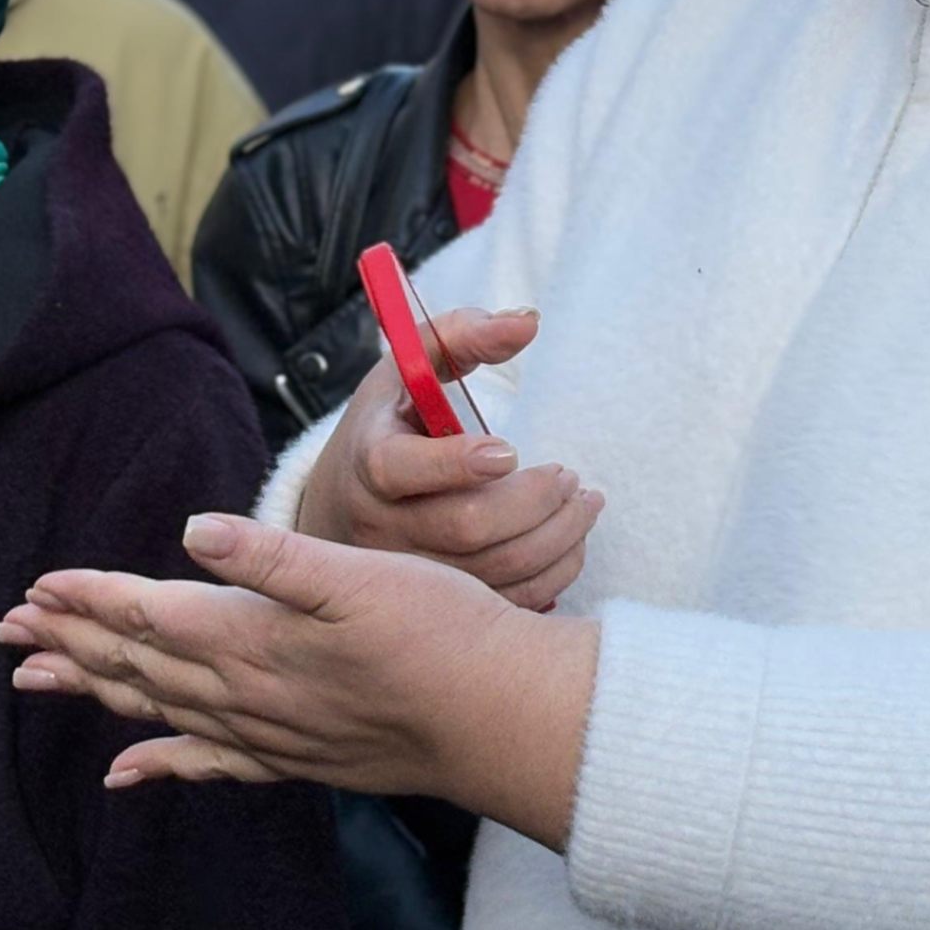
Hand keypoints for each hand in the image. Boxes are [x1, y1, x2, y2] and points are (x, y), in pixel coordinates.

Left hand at [0, 512, 598, 848]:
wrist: (500, 718)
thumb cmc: (444, 633)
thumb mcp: (361, 575)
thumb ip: (272, 558)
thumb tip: (193, 532)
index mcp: (257, 639)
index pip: (152, 614)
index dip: (93, 598)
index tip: (38, 586)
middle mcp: (248, 694)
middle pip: (139, 666)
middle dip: (72, 642)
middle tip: (10, 629)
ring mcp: (269, 733)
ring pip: (159, 711)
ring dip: (97, 690)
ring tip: (39, 680)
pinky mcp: (296, 758)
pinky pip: (207, 763)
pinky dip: (160, 764)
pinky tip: (126, 774)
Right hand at [296, 304, 602, 610]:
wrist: (345, 504)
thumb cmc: (391, 424)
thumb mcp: (408, 370)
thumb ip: (461, 336)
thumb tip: (527, 322)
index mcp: (369, 463)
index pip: (401, 470)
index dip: (457, 462)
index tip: (509, 450)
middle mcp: (382, 528)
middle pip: (467, 527)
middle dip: (533, 500)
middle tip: (570, 476)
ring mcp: (411, 576)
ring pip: (497, 569)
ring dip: (558, 535)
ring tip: (584, 500)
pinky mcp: (442, 607)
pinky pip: (509, 599)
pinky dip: (554, 570)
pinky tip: (571, 537)